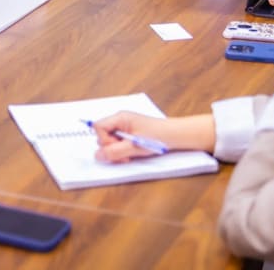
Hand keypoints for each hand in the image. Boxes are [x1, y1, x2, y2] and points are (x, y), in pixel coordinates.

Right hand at [92, 112, 214, 162]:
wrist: (175, 136)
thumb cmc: (158, 136)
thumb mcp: (134, 146)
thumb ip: (115, 152)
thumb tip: (98, 156)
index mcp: (120, 117)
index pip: (98, 127)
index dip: (103, 140)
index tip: (116, 148)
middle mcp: (120, 121)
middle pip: (102, 136)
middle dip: (111, 148)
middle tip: (125, 155)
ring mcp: (124, 128)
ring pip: (110, 142)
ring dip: (117, 151)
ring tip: (131, 155)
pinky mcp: (129, 135)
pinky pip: (118, 144)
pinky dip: (123, 151)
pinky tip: (132, 154)